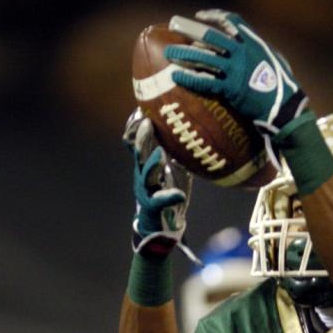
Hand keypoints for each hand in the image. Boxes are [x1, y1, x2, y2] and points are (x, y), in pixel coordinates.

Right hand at [123, 110, 193, 258]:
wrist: (159, 224)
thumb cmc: (168, 192)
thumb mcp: (175, 168)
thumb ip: (179, 152)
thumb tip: (196, 131)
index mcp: (147, 163)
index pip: (138, 140)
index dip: (136, 125)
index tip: (142, 108)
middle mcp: (142, 174)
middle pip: (138, 152)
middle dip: (141, 137)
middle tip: (147, 121)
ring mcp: (145, 190)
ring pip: (145, 174)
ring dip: (152, 163)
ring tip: (161, 154)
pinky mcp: (152, 206)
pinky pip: (159, 200)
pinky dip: (169, 196)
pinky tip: (179, 194)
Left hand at [164, 10, 307, 135]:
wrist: (286, 108)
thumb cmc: (283, 87)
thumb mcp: (277, 61)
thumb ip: (261, 52)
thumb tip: (249, 49)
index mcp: (255, 43)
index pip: (232, 21)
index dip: (215, 16)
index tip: (200, 16)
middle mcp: (244, 53)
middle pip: (212, 35)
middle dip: (191, 29)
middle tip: (175, 26)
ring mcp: (237, 70)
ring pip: (204, 57)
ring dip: (184, 54)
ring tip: (169, 53)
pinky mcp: (232, 88)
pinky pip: (205, 80)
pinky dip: (189, 78)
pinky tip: (177, 76)